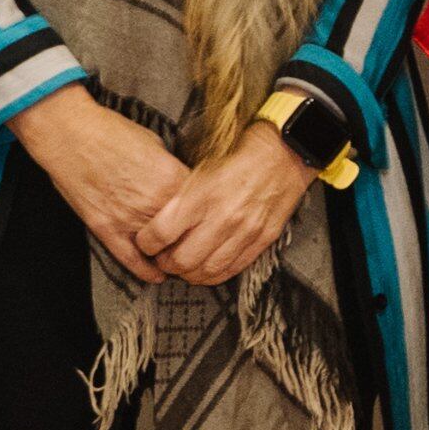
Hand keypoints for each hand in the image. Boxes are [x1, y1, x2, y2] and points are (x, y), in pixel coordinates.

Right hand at [11, 87, 191, 282]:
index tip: (212, 219)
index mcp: (171, 178)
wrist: (68, 133)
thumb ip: (173, 169)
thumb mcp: (156, 143)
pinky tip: (158, 275)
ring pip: (162, 250)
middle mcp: (154, 202)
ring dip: (173, 256)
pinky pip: (131, 258)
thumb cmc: (110, 132)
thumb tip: (184, 183)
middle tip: (203, 244)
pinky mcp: (106, 228)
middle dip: (196, 238)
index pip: (204, 206)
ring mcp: (129, 218)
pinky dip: (146, 270)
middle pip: (188, 232)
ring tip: (183, 260)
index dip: (209, 214)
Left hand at [142, 126, 315, 286]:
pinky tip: (207, 269)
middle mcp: (223, 216)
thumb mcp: (201, 170)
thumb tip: (157, 224)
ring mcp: (245, 230)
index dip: (146, 244)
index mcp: (202, 194)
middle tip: (162, 258)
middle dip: (165, 264)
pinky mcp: (263, 239)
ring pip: (206, 270)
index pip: (161, 233)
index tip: (146, 243)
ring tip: (183, 267)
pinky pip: (233, 269)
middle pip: (181, 259)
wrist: (282, 154)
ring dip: (189, 274)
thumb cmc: (238, 158)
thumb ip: (179, 198)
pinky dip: (215, 275)